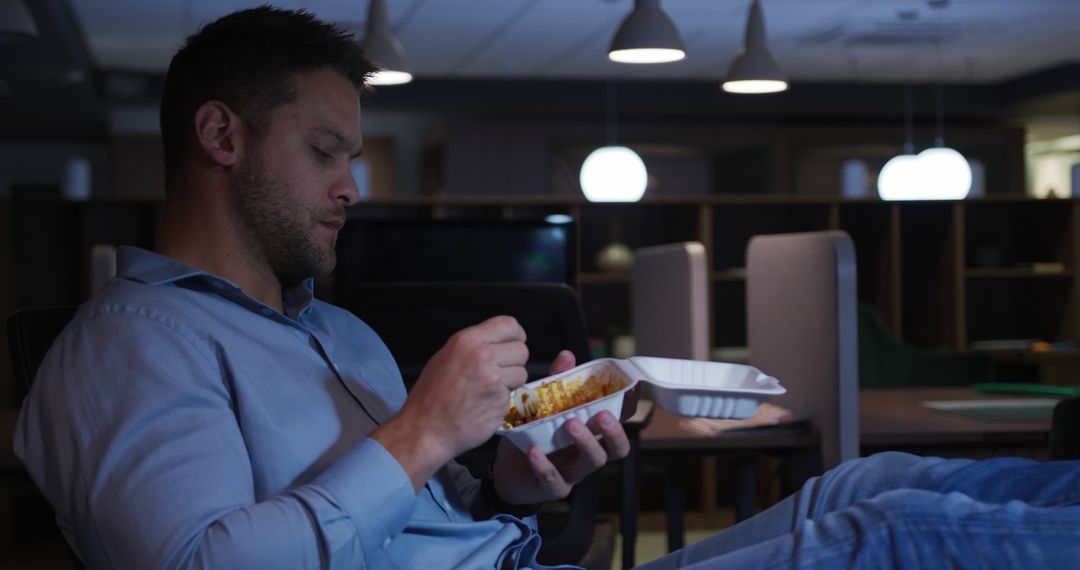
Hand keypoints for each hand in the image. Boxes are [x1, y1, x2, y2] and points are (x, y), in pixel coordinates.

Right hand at [372, 316, 527, 489]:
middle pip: (521, 350)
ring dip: (511, 382)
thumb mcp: (446, 357)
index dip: (516, 335)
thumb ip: (473, 346)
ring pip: (522, 373)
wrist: (425, 429)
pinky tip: (485, 405)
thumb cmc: (431, 396)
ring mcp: (494, 380)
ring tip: (490, 389)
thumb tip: (497, 342)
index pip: (509, 325)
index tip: (515, 343)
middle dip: (515, 361)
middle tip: (501, 371)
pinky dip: (503, 400)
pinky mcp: (500, 402)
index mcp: (467, 341)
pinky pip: (513, 396)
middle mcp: (483, 357)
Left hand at [491, 350, 631, 505]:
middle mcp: (586, 453)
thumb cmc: (533, 437)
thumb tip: (568, 355)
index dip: (626, 412)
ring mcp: (572, 472)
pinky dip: (545, 465)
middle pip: (616, 448)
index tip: (626, 394)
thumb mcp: (544, 407)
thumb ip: (557, 384)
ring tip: (571, 425)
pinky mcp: (553, 488)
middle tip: (602, 415)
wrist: (506, 472)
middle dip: (613, 431)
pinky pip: (554, 479)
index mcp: (590, 434)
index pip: (618, 425)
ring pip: (592, 462)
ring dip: (585, 443)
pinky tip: (534, 451)